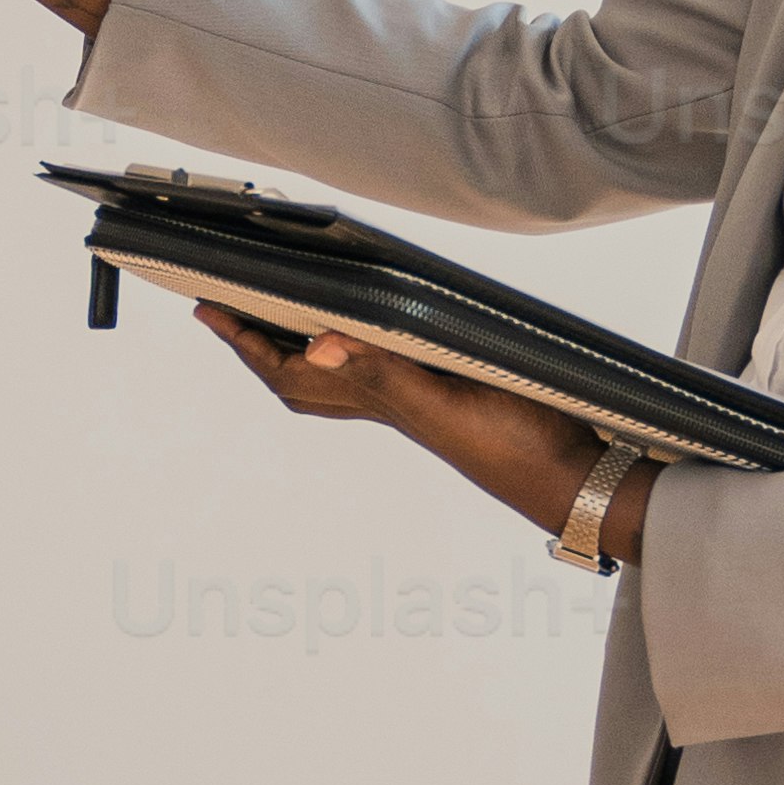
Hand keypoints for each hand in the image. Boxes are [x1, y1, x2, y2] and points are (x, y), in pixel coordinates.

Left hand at [190, 303, 655, 561]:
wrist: (574, 475)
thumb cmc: (513, 441)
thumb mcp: (441, 397)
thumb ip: (383, 368)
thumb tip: (317, 343)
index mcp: (380, 397)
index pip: (293, 368)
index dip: (247, 340)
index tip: (209, 310)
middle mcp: (391, 401)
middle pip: (302, 374)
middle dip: (259, 342)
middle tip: (224, 308)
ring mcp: (419, 401)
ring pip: (338, 375)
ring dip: (301, 347)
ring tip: (276, 318)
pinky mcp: (451, 395)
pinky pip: (381, 370)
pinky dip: (356, 347)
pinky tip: (367, 337)